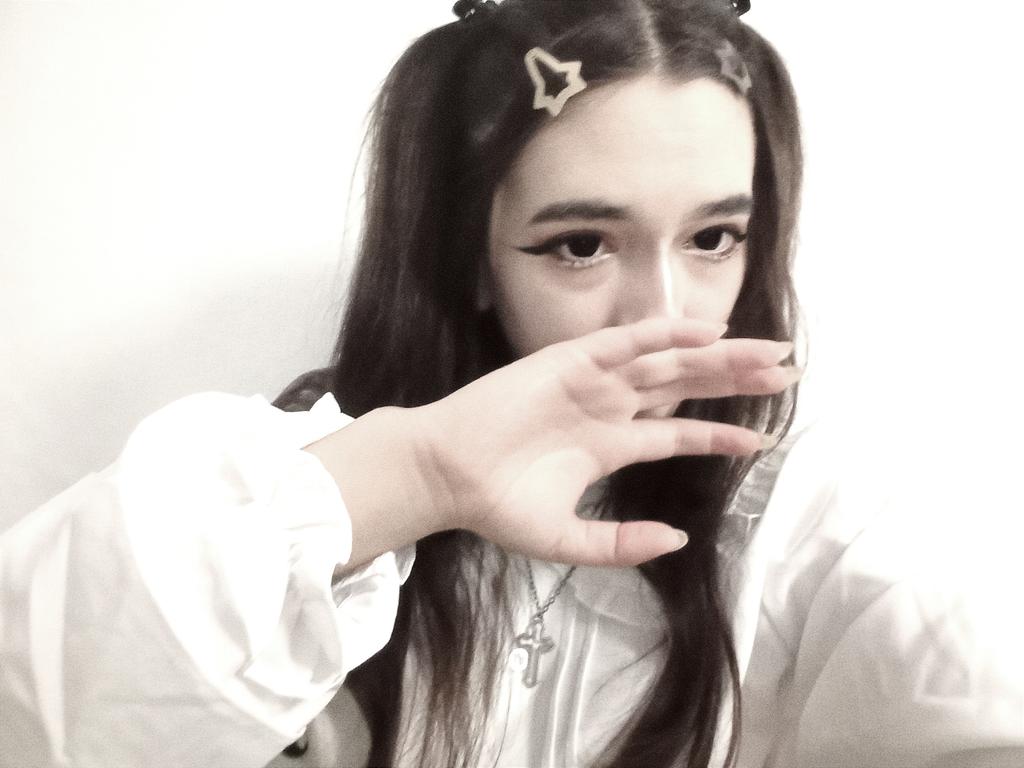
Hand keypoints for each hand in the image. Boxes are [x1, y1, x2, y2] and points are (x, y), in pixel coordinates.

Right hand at [415, 316, 799, 566]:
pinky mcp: (568, 360)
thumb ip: (622, 544)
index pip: (677, 435)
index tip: (762, 438)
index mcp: (608, 445)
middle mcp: (608, 407)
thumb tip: (679, 540)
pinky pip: (626, 342)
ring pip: (667, 362)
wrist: (447, 476)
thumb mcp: (567, 542)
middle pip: (685, 388)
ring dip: (717, 355)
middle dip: (733, 380)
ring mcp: (591, 381)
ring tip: (768, 352)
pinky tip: (707, 331)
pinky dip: (665, 333)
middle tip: (786, 372)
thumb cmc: (497, 506)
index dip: (719, 436)